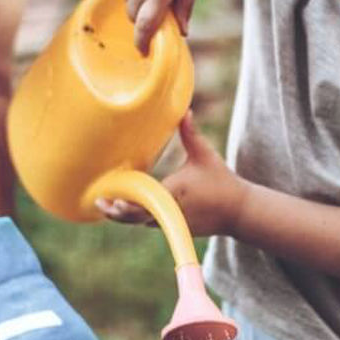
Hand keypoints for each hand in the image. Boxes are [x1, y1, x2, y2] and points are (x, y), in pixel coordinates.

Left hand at [98, 114, 247, 236]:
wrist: (239, 211)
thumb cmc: (221, 180)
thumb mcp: (204, 154)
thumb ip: (190, 134)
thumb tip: (184, 110)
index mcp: (174, 191)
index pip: (145, 201)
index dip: (127, 204)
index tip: (111, 200)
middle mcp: (171, 210)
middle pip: (137, 217)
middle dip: (117, 213)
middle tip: (100, 204)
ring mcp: (174, 223)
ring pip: (142, 222)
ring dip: (126, 216)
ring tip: (106, 207)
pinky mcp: (177, 228)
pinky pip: (152, 223)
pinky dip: (140, 218)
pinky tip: (125, 211)